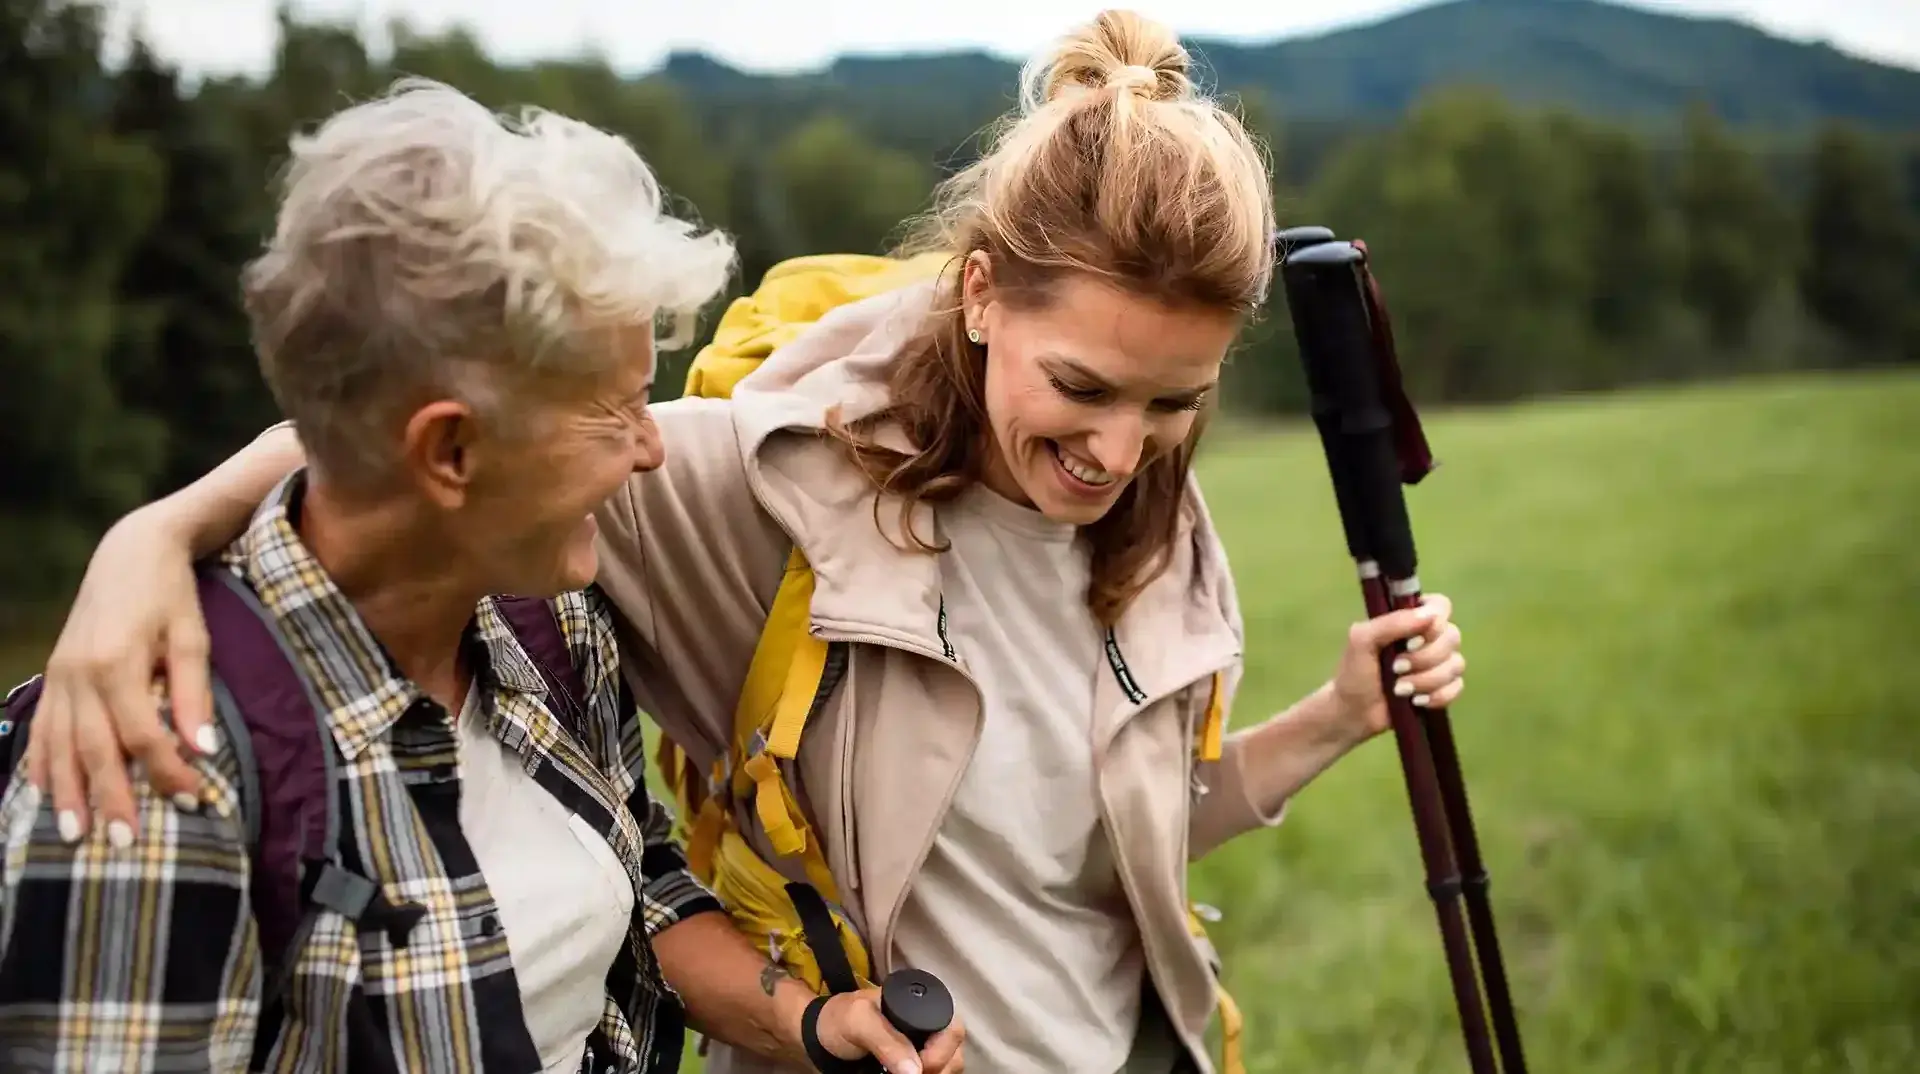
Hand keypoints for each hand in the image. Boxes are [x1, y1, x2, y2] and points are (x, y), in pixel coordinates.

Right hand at [23, 506, 213, 842]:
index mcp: (118, 664)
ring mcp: (60, 675)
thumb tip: (204, 751)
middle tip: (125, 843)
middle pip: (94, 749)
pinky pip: (42, 727)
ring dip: (67, 792)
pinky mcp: (54, 673)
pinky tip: (45, 793)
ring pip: (59, 744)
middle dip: (109, 799)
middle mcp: (80, 674)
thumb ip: (195, 695)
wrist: (130, 552)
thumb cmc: (171, 595)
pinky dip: (42, 762)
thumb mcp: (194, 637)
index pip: (142, 735)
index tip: (191, 801)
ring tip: (75, 836)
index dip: (166, 771)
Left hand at [811, 988, 965, 1073]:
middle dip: (938, 1069)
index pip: (954, 1030)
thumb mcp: (858, 1021)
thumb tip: (915, 1071)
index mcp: (922, 1005)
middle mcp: (928, 1026)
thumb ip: (886, 1041)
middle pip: (955, 1054)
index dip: (942, 1053)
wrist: (816, 1037)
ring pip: (948, 1068)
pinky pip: (933, 1073)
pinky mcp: (913, 1064)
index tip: (920, 1067)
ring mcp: (922, 1047)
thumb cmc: (838, 1020)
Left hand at [1331, 593, 1464, 739]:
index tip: (1411, 640)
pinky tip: (1416, 701)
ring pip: (1456, 664)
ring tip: (1399, 689)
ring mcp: (1438, 663)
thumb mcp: (1362, 640)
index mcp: (1409, 619)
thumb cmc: (1354, 673)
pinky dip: (1437, 696)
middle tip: (1396, 668)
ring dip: (1426, 680)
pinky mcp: (1443, 687)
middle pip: (1452, 636)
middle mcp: (1428, 638)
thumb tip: (1429, 615)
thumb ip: (1391, 623)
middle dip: (1423, 658)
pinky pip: (1457, 686)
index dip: (1434, 623)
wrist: (1355, 713)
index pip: (1440, 606)